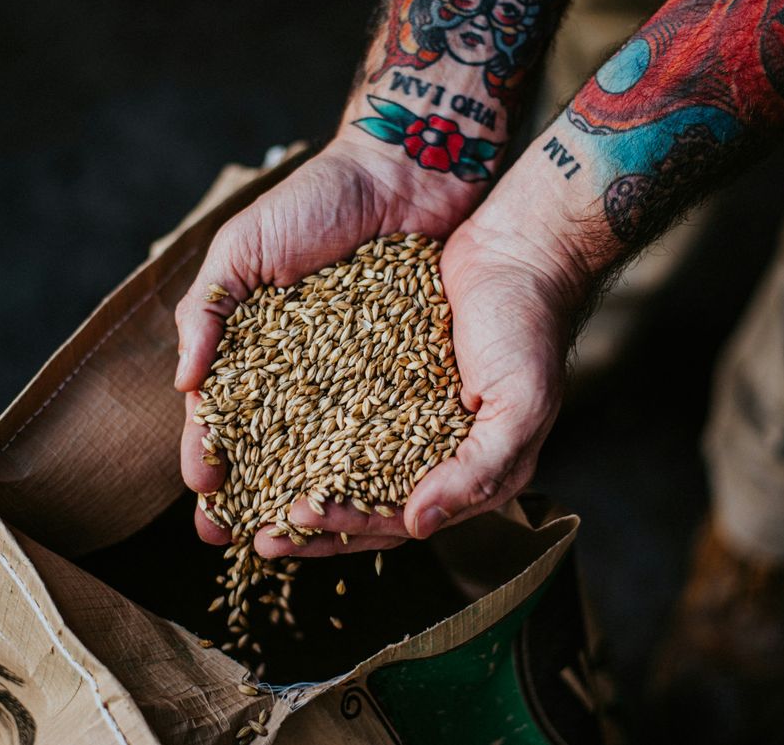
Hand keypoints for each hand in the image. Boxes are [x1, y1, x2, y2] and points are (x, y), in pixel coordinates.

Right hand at [174, 137, 481, 547]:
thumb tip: (184, 382)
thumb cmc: (317, 200)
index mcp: (254, 342)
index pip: (223, 411)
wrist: (404, 171)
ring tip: (292, 534)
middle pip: (269, 444)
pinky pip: (383, 423)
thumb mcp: (245, 247)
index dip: (208, 452)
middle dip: (248, 491)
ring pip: (324, 446)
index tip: (203, 494)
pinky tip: (361, 496)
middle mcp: (301, 367)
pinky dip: (368, 460)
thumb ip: (208, 309)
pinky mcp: (403, 369)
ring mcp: (353, 372)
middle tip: (232, 539)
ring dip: (303, 491)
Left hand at [260, 196, 588, 556]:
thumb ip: (478, 472)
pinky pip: (340, 412)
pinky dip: (308, 428)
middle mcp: (435, 453)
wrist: (516, 249)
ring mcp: (407, 415)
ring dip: (302, 483)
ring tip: (254, 494)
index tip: (296, 518)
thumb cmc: (528, 328)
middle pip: (366, 503)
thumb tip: (420, 524)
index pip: (401, 520)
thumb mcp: (520, 405)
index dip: (349, 525)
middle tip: (258, 534)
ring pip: (346, 465)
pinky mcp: (386, 379)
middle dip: (313, 523)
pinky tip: (272, 431)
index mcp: (471, 474)